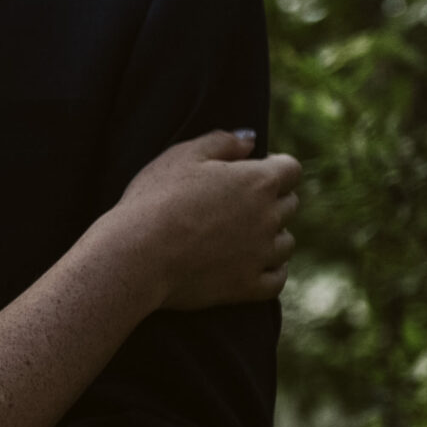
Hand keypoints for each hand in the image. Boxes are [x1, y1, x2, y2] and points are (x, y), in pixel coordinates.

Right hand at [112, 129, 302, 309]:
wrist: (136, 255)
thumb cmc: (155, 201)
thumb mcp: (181, 156)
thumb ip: (222, 142)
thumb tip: (250, 140)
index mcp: (257, 181)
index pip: (290, 169)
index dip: (273, 167)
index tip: (251, 172)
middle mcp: (268, 217)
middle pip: (289, 205)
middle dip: (270, 201)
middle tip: (237, 205)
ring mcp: (260, 255)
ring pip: (285, 243)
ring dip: (270, 237)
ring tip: (243, 237)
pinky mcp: (246, 287)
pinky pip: (277, 280)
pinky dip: (270, 272)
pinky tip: (253, 266)